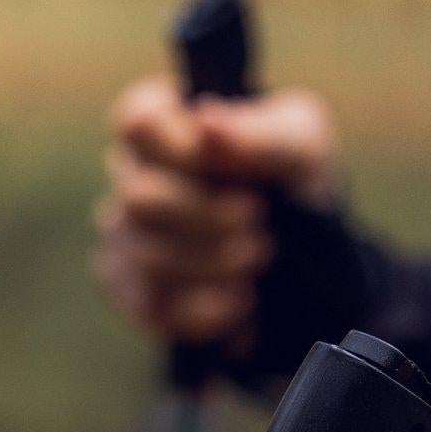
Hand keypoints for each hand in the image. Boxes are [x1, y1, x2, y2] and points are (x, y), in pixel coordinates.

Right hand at [93, 76, 341, 347]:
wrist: (307, 253)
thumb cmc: (293, 178)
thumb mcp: (300, 143)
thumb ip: (260, 134)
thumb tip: (208, 123)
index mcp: (162, 121)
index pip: (138, 124)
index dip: (183, 151)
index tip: (240, 175)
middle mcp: (130, 175)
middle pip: (139, 199)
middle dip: (209, 218)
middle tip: (260, 223)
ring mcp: (123, 237)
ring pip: (147, 257)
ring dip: (213, 264)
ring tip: (260, 258)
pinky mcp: (132, 293)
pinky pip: (151, 307)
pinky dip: (203, 309)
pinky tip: (240, 300)